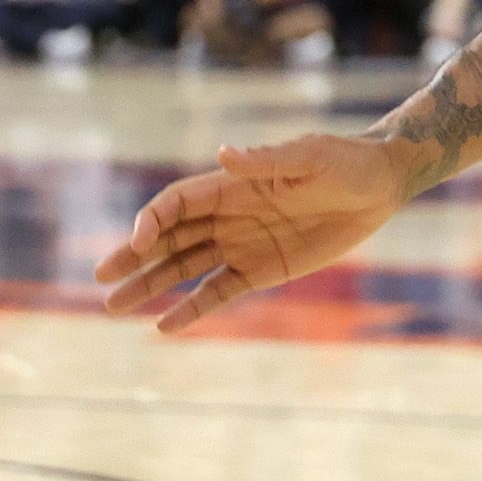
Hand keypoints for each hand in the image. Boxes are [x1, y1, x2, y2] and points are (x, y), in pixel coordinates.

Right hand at [94, 132, 424, 334]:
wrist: (380, 186)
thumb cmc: (345, 161)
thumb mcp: (310, 156)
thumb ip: (268, 160)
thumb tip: (225, 154)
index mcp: (232, 185)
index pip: (177, 203)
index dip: (153, 220)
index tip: (139, 240)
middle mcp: (228, 215)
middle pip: (169, 237)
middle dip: (134, 256)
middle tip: (101, 278)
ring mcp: (241, 244)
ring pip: (183, 266)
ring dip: (149, 284)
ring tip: (113, 306)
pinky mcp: (261, 269)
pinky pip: (218, 291)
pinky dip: (191, 308)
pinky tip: (164, 326)